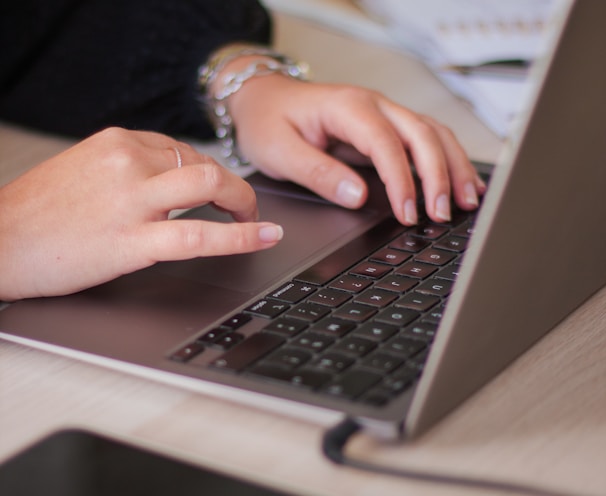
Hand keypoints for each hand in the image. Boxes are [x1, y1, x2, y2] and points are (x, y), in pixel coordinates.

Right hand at [0, 127, 282, 299]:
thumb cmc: (35, 214)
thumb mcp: (82, 172)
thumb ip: (126, 170)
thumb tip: (166, 181)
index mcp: (117, 143)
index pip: (184, 149)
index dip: (211, 173)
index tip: (221, 190)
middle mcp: (128, 161)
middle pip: (205, 162)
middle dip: (234, 187)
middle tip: (243, 208)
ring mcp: (132, 199)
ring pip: (210, 185)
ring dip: (242, 202)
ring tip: (254, 222)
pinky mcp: (132, 239)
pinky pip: (199, 233)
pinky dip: (240, 236)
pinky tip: (263, 237)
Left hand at [230, 75, 485, 224]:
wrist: (262, 98)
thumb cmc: (267, 121)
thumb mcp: (278, 151)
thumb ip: (317, 173)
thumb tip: (356, 196)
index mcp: (347, 108)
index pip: (386, 144)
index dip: (402, 181)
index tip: (409, 213)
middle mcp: (372, 105)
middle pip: (422, 134)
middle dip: (439, 175)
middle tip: (444, 213)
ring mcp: (382, 113)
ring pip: (432, 134)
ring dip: (453, 166)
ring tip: (468, 199)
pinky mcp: (385, 126)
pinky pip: (425, 139)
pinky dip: (446, 159)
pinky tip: (461, 180)